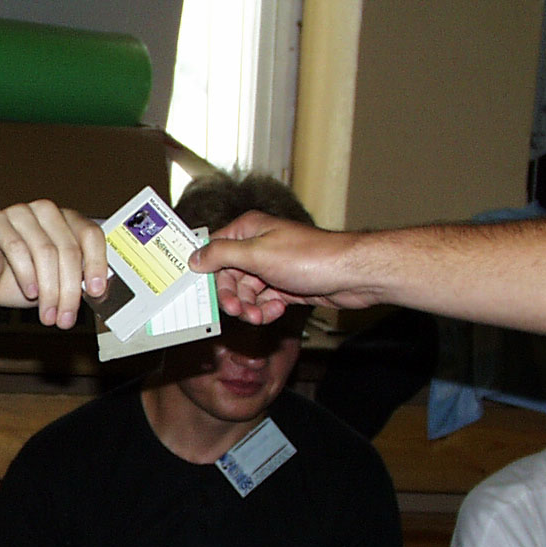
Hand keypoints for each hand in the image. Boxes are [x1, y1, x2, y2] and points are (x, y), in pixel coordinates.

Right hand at [0, 200, 107, 328]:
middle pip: (68, 248)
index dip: (96, 264)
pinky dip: (27, 276)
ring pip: (45, 251)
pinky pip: (17, 248)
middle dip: (69, 289)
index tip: (96, 291)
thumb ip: (78, 280)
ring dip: (49, 290)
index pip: (91, 235)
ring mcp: (21, 213)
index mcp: (66, 220)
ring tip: (48, 314)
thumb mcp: (57, 284)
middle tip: (67, 317)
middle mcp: (46, 212)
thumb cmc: (21, 283)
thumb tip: (99, 290)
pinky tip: (30, 293)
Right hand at [190, 210, 376, 323]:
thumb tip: (193, 257)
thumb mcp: (257, 254)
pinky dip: (265, 309)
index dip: (206, 272)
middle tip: (237, 311)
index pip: (213, 250)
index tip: (201, 293)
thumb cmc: (310, 258)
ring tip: (260, 316)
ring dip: (249, 307)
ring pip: (245, 292)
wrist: (352, 275)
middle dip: (231, 296)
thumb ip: (221, 254)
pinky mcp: (285, 285)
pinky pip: (263, 301)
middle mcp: (258, 246)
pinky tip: (276, 311)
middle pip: (227, 276)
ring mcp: (272, 267)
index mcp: (249, 230)